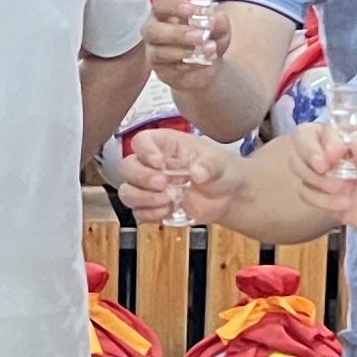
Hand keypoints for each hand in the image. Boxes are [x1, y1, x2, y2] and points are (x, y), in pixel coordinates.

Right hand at [121, 126, 242, 223]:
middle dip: (142, 178)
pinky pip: (137, 212)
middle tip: (164, 184)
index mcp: (166, 145)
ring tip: (168, 200)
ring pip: (127, 191)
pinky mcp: (153, 207)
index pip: (141, 141)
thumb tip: (197, 173)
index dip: (144, 151)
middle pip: (127, 166)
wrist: (229, 197)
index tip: (158, 163)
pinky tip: (168, 211)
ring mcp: (150, 187)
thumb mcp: (219, 163)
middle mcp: (152, 164)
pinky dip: (150, 214)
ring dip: (144, 198)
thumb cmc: (221, 170)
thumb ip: (208, 165)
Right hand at [142, 0, 228, 84]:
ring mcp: (155, 53)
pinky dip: (190, 66)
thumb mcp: (219, 27)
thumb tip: (216, 20)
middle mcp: (154, 31)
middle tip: (200, 36)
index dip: (173, 6)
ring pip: (158, 52)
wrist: (210, 62)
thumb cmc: (208, 36)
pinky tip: (206, 62)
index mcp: (164, 12)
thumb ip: (219, 22)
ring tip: (210, 49)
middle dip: (176, 33)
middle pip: (152, 30)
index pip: (160, 4)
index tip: (192, 10)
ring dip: (185, 51)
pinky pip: (169, 70)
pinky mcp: (162, 72)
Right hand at [301, 104, 356, 247]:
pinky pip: (307, 192)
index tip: (335, 155)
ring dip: (314, 179)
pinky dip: (317, 198)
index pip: (331, 122)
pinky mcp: (332, 196)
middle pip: (305, 138)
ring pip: (300, 165)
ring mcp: (336, 171)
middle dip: (309, 156)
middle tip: (326, 171)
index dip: (325, 138)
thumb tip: (355, 145)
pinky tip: (342, 205)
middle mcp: (345, 146)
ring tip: (342, 192)